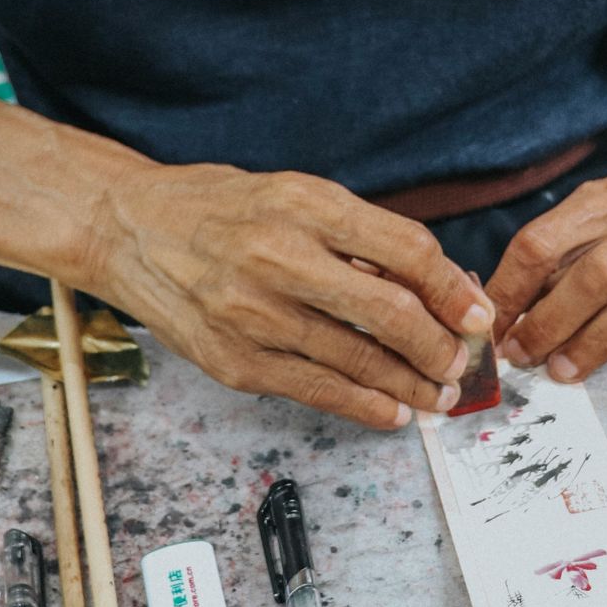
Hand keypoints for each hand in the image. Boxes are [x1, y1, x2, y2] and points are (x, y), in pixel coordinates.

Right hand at [90, 162, 492, 428]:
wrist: (129, 231)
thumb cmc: (218, 209)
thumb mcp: (293, 195)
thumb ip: (358, 235)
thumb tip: (435, 285)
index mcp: (303, 205)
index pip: (403, 250)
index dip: (452, 288)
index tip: (478, 314)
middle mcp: (279, 258)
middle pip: (388, 313)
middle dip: (439, 346)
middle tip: (462, 362)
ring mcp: (253, 315)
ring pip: (358, 361)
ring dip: (411, 384)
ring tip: (439, 394)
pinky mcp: (234, 361)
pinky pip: (316, 391)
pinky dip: (365, 406)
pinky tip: (393, 411)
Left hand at [485, 174, 606, 406]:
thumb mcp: (602, 228)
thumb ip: (556, 262)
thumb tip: (497, 313)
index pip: (543, 241)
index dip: (509, 290)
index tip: (490, 329)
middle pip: (594, 272)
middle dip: (549, 321)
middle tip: (522, 358)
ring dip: (596, 343)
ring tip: (563, 373)